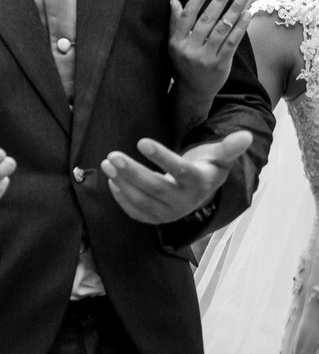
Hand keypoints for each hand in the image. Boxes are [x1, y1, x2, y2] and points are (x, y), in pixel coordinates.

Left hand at [100, 131, 252, 223]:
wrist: (201, 193)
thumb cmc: (206, 168)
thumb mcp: (219, 156)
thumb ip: (229, 147)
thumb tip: (247, 135)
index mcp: (198, 183)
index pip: (179, 170)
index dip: (161, 157)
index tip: (141, 141)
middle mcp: (184, 201)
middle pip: (155, 188)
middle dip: (132, 172)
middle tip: (113, 155)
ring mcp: (169, 212)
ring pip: (142, 201)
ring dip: (122, 183)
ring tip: (107, 163)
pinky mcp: (156, 218)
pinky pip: (137, 212)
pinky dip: (122, 199)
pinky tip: (112, 181)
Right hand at [168, 0, 250, 102]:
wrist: (193, 91)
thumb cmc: (184, 63)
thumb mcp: (174, 44)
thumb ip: (175, 23)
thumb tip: (174, 1)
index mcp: (176, 41)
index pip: (187, 15)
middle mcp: (189, 49)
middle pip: (206, 19)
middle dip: (219, 0)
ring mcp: (205, 57)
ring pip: (221, 29)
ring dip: (234, 10)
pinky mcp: (220, 64)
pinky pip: (232, 42)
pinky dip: (240, 27)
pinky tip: (247, 14)